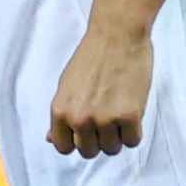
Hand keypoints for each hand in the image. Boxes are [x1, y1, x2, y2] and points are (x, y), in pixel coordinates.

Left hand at [49, 24, 152, 156]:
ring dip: (119, 136)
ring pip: (112, 148)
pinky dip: (135, 131)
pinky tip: (133, 113)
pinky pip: (133, 141)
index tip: (87, 131)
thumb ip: (62, 114)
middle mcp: (79, 118)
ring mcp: (105, 119)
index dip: (77, 141)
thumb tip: (51, 138)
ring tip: (120, 113)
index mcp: (61, 111)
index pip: (64, 148)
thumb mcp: (66, 86)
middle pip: (89, 152)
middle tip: (108, 120)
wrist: (118, 34)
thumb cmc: (93, 56)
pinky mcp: (129, 115)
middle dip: (99, 139)